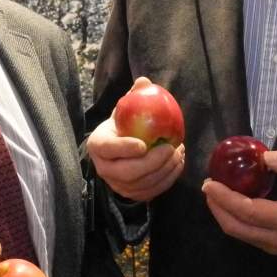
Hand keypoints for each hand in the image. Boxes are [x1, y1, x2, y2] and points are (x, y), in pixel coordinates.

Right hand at [88, 77, 185, 201]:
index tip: (144, 144)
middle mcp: (104, 169)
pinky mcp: (132, 194)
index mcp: (98, 146)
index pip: (109, 149)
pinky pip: (152, 191)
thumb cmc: (122, 127)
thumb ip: (133, 97)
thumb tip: (144, 82)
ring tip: (178, 152)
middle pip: (128, 172)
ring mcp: (118, 185)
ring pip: (143, 183)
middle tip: (170, 148)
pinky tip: (178, 163)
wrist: (118, 151)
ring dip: (165, 169)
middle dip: (152, 162)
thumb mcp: (124, 110)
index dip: (125, 148)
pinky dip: (168, 178)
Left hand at [202, 146, 276, 254]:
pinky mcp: (274, 246)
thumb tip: (264, 159)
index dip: (225, 198)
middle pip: (236, 227)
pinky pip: (246, 233)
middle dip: (217, 206)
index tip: (210, 183)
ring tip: (216, 191)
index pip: (248, 212)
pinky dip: (233, 217)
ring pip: (239, 233)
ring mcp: (275, 247)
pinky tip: (231, 200)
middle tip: (209, 185)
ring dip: (223, 212)